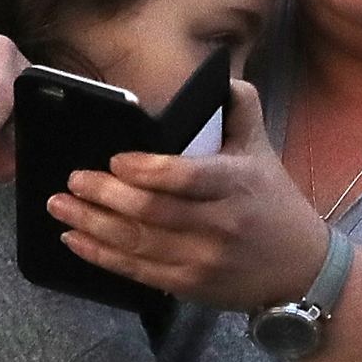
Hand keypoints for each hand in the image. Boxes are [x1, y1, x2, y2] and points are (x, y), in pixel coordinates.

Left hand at [46, 81, 334, 310]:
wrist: (301, 269)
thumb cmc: (274, 201)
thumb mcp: (262, 148)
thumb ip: (241, 106)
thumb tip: (218, 75)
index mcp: (235, 184)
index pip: (185, 178)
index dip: (146, 170)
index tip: (114, 160)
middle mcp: (219, 224)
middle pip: (151, 212)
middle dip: (104, 195)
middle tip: (74, 180)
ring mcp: (202, 260)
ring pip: (137, 243)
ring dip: (91, 224)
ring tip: (60, 206)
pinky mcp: (189, 286)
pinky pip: (137, 271)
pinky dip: (101, 255)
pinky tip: (75, 239)